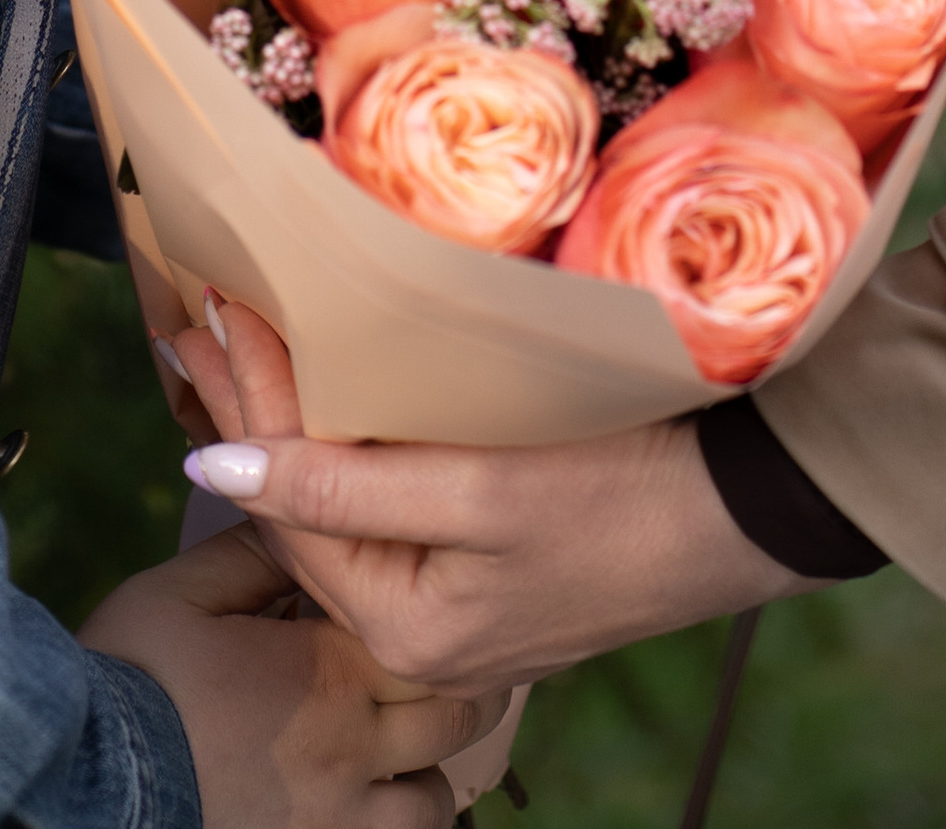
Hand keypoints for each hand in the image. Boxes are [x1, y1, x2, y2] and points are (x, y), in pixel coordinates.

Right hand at [81, 520, 506, 825]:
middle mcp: (354, 750)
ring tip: (388, 748)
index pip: (424, 632)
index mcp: (329, 670)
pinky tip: (360, 801)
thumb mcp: (181, 592)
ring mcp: (342, 822)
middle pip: (456, 715)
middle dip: (449, 687)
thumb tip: (302, 518)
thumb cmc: (130, 680)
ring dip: (423, 770)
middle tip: (422, 667)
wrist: (87, 783)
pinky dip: (394, 824)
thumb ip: (255, 551)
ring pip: (435, 800)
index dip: (424, 615)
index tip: (408, 601)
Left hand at [170, 299, 810, 692]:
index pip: (289, 503)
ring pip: (344, 510)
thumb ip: (342, 489)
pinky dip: (349, 449)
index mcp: (405, 631)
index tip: (205, 309)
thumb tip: (210, 472)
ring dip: (292, 425)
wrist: (749, 510)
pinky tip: (329, 400)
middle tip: (196, 316)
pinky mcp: (490, 569)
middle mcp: (418, 637)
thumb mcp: (479, 491)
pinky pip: (390, 510)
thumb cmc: (624, 494)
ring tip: (240, 345)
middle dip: (251, 409)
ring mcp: (456, 606)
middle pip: (306, 512)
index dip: (243, 401)